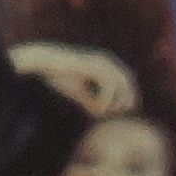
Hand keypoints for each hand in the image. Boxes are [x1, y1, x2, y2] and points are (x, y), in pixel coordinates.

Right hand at [8, 39, 138, 119]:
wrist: (47, 63)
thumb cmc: (59, 75)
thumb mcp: (78, 92)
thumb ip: (90, 101)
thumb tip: (100, 113)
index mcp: (102, 64)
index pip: (124, 78)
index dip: (128, 93)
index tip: (123, 109)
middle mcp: (104, 61)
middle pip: (126, 78)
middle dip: (128, 96)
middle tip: (123, 111)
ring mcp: (100, 62)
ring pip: (119, 82)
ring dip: (116, 99)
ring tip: (106, 112)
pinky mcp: (94, 66)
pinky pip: (107, 84)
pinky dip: (105, 99)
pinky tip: (97, 110)